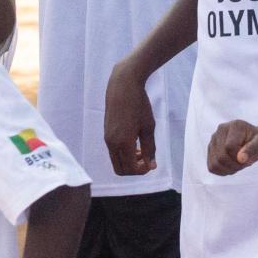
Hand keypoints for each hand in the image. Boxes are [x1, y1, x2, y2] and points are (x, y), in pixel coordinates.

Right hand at [102, 59, 157, 175]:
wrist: (122, 87)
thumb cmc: (139, 106)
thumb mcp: (149, 128)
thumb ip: (150, 149)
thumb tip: (151, 166)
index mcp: (123, 142)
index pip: (130, 169)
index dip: (142, 170)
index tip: (151, 162)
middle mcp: (111, 143)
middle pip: (120, 169)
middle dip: (134, 169)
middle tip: (146, 159)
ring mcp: (107, 138)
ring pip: (116, 161)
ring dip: (128, 161)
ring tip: (141, 149)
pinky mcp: (106, 132)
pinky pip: (113, 151)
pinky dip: (123, 153)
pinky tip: (133, 141)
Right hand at [208, 119, 257, 175]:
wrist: (253, 142)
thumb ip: (253, 149)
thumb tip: (240, 158)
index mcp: (235, 126)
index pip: (229, 147)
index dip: (240, 158)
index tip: (250, 157)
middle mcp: (220, 131)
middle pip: (221, 157)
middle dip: (236, 165)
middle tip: (246, 163)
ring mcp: (212, 140)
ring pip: (215, 164)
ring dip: (230, 169)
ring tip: (239, 164)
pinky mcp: (210, 150)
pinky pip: (212, 168)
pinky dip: (223, 171)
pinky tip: (232, 166)